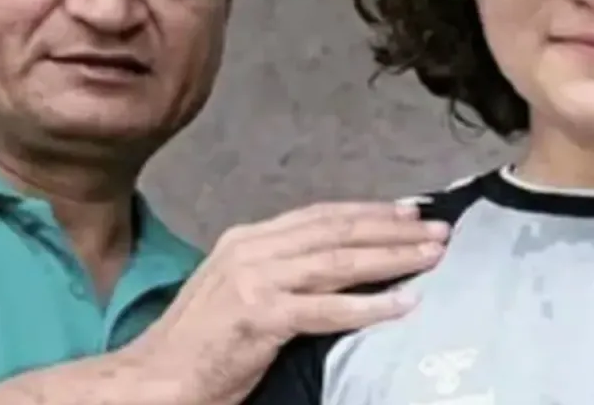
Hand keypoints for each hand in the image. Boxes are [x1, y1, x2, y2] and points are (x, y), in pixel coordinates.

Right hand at [121, 201, 446, 404]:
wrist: (154, 380)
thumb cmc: (202, 344)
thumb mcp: (243, 290)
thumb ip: (285, 270)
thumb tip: (342, 262)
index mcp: (248, 239)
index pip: (323, 216)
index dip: (371, 212)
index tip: (411, 213)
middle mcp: (252, 249)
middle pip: (338, 231)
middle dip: (393, 230)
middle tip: (438, 230)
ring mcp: (254, 279)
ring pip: (339, 262)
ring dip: (392, 259)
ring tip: (432, 258)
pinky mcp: (259, 315)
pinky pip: (326, 307)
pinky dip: (369, 305)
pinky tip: (403, 304)